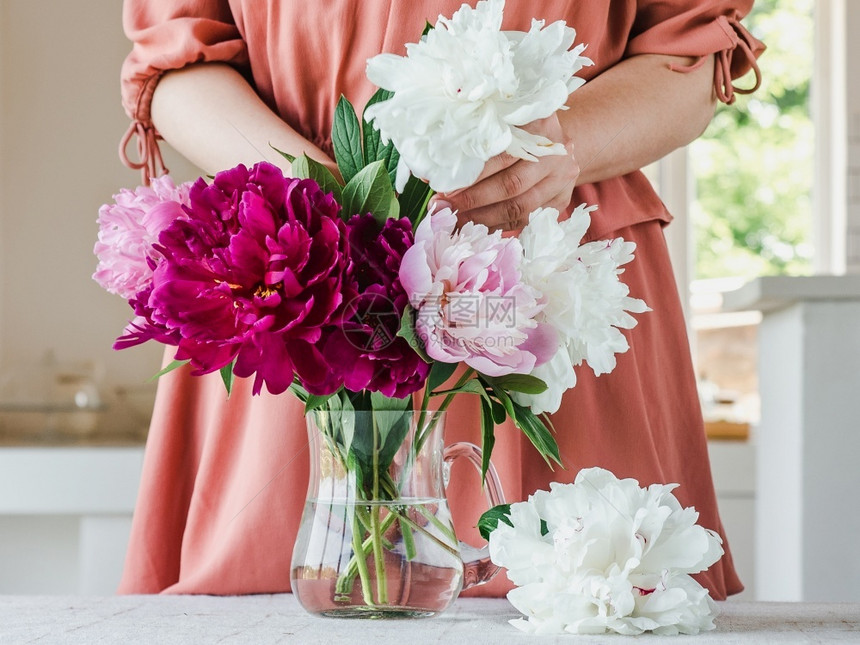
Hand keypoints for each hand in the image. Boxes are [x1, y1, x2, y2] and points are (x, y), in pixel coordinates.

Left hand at [430, 114, 579, 231]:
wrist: (557, 143)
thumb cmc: (520, 129)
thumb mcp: (502, 122)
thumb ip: (473, 140)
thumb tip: (430, 170)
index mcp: (539, 125)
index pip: (502, 155)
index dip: (473, 175)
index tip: (445, 187)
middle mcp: (555, 154)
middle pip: (511, 185)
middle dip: (473, 200)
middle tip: (445, 208)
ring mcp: (561, 180)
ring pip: (520, 208)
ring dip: (483, 218)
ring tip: (456, 221)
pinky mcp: (560, 202)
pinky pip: (526, 220)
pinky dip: (498, 226)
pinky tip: (476, 227)